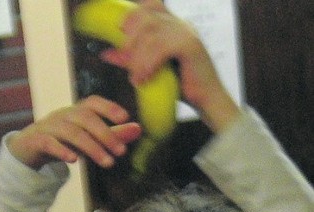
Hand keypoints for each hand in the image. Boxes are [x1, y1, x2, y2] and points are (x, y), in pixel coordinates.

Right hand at [6, 96, 140, 170]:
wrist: (26, 149)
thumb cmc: (61, 140)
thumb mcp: (86, 137)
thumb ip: (112, 133)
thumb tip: (138, 129)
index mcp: (76, 111)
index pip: (93, 103)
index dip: (108, 107)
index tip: (125, 117)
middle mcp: (63, 115)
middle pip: (86, 119)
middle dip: (106, 134)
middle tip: (121, 152)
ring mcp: (49, 126)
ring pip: (72, 132)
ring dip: (91, 148)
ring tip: (107, 162)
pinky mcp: (37, 140)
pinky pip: (50, 143)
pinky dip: (62, 150)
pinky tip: (74, 161)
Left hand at [103, 0, 239, 134]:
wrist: (207, 101)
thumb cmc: (181, 87)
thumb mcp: (150, 69)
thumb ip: (130, 59)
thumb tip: (107, 53)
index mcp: (172, 26)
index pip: (151, 5)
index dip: (133, 14)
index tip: (121, 31)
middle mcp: (180, 24)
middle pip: (147, 17)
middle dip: (131, 39)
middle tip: (126, 60)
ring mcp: (186, 32)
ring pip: (152, 34)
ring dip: (138, 58)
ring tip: (136, 78)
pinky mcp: (190, 45)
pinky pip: (161, 48)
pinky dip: (148, 64)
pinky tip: (143, 79)